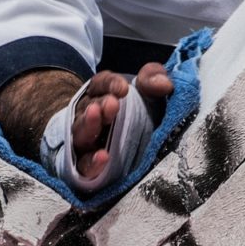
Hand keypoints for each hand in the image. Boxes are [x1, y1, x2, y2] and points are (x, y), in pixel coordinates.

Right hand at [72, 62, 173, 177]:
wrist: (137, 147)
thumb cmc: (141, 111)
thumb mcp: (149, 91)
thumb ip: (155, 80)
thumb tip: (163, 84)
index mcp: (101, 95)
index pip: (100, 84)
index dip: (109, 84)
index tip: (124, 89)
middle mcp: (88, 116)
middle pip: (89, 108)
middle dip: (100, 105)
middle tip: (112, 104)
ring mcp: (85, 142)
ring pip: (81, 133)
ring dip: (88, 127)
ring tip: (97, 119)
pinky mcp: (86, 165)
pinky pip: (83, 165)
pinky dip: (91, 162)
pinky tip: (103, 157)